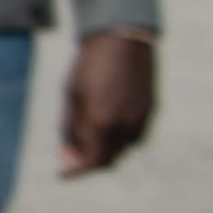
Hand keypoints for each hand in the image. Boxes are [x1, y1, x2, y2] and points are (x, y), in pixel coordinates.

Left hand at [59, 31, 156, 176]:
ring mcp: (142, 118)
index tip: (61, 175)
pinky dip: (119, 139)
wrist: (122, 37)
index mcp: (102, 122)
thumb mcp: (71, 96)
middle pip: (108, 160)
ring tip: (85, 139)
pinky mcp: (151, 110)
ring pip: (123, 149)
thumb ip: (69, 128)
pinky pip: (135, 135)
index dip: (75, 172)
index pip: (91, 162)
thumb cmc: (89, 65)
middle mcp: (125, 125)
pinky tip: (106, 127)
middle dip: (88, 163)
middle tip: (70, 156)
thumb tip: (67, 154)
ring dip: (105, 151)